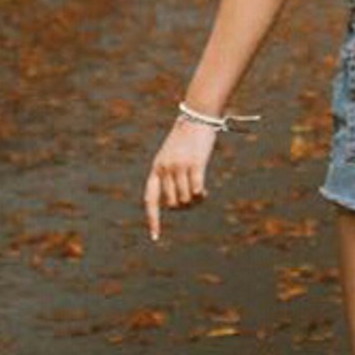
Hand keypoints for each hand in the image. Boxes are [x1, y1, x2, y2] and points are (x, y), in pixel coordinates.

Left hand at [144, 113, 217, 242]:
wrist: (197, 116)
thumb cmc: (186, 138)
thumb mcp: (171, 156)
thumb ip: (169, 176)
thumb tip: (176, 204)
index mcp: (156, 168)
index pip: (150, 200)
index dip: (153, 220)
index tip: (155, 238)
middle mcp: (165, 169)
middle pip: (172, 204)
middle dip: (184, 207)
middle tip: (194, 201)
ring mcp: (179, 167)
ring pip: (185, 200)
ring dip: (194, 202)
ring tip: (200, 195)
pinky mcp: (195, 164)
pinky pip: (196, 191)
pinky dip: (201, 195)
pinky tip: (204, 192)